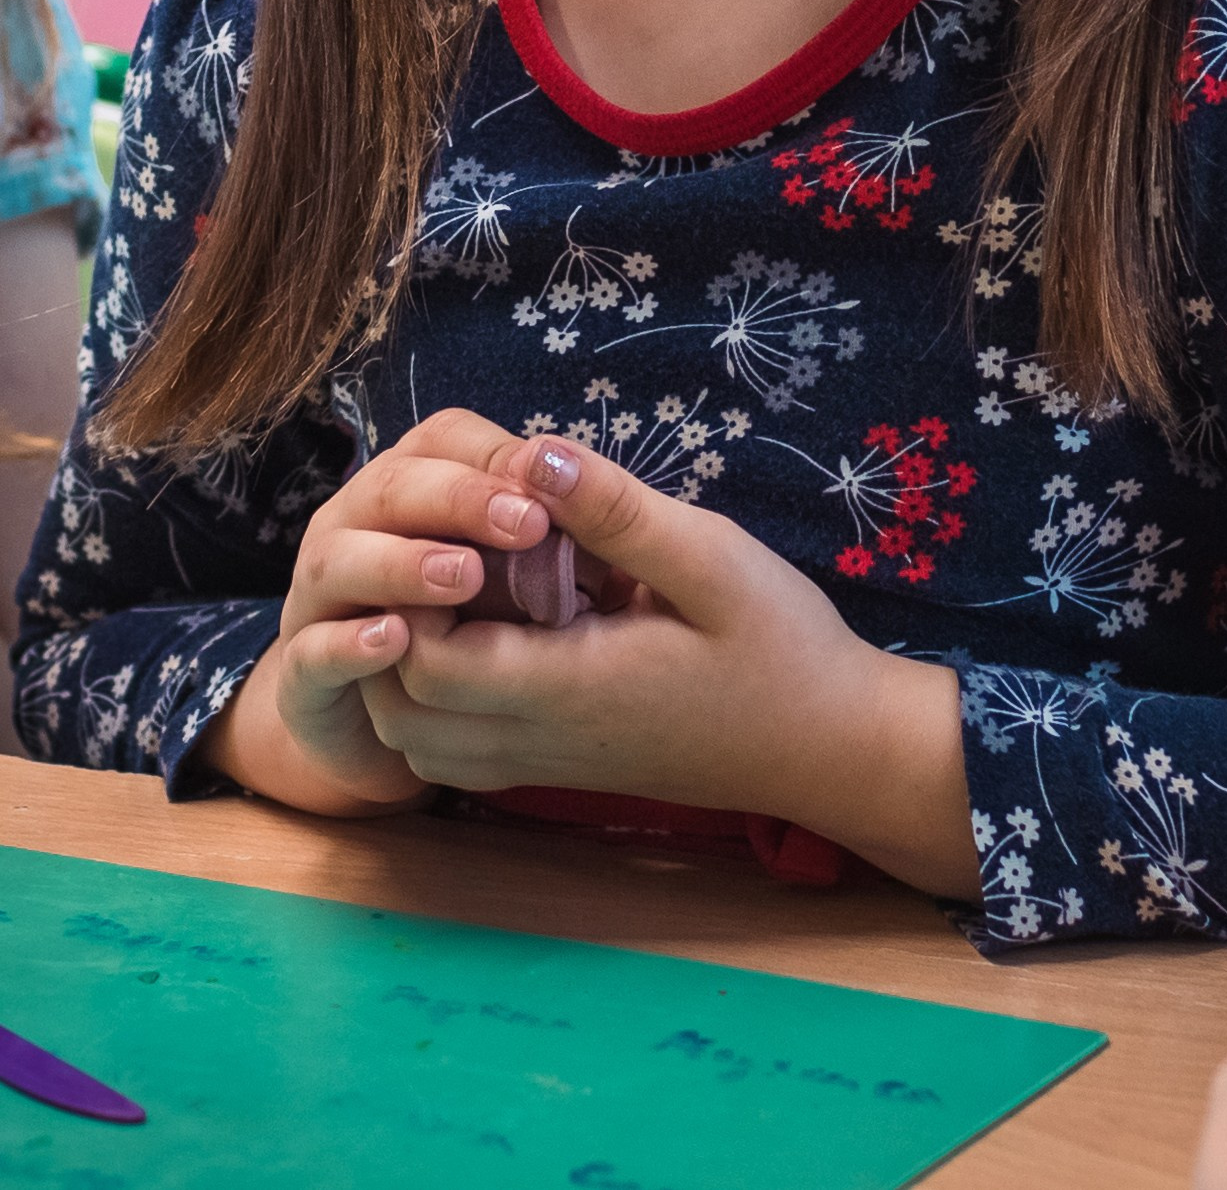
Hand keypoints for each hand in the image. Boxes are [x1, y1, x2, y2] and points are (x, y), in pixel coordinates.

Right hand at [199, 418, 558, 814]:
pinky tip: (395, 641)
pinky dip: (348, 644)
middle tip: (526, 525)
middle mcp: (356, 524)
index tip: (554, 489)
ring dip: (402, 563)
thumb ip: (559, 525)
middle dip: (458, 500)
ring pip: (342, 561)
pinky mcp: (305, 675)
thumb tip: (592, 487)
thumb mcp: (530, 570)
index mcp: (414, 482)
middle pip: (390, 487)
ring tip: (464, 577)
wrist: (412, 724)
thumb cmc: (485, 623)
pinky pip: (311, 652)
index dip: (497, 458)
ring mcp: (321, 596)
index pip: (444, 440)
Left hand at [359, 418, 980, 895]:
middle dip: (398, 626)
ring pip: (421, 742)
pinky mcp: (563, 770)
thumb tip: (528, 454)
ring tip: (464, 591)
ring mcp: (548, 765)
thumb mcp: (711, 558)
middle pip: (402, 708)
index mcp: (566, 685)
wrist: (828, 745)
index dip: (412, 590)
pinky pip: (461, 757)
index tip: (454, 525)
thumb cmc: (778, 645)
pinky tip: (495, 638)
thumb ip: (615, 511)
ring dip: (412, 671)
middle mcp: (539, 739)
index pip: (424, 658)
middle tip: (449, 548)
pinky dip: (443, 706)